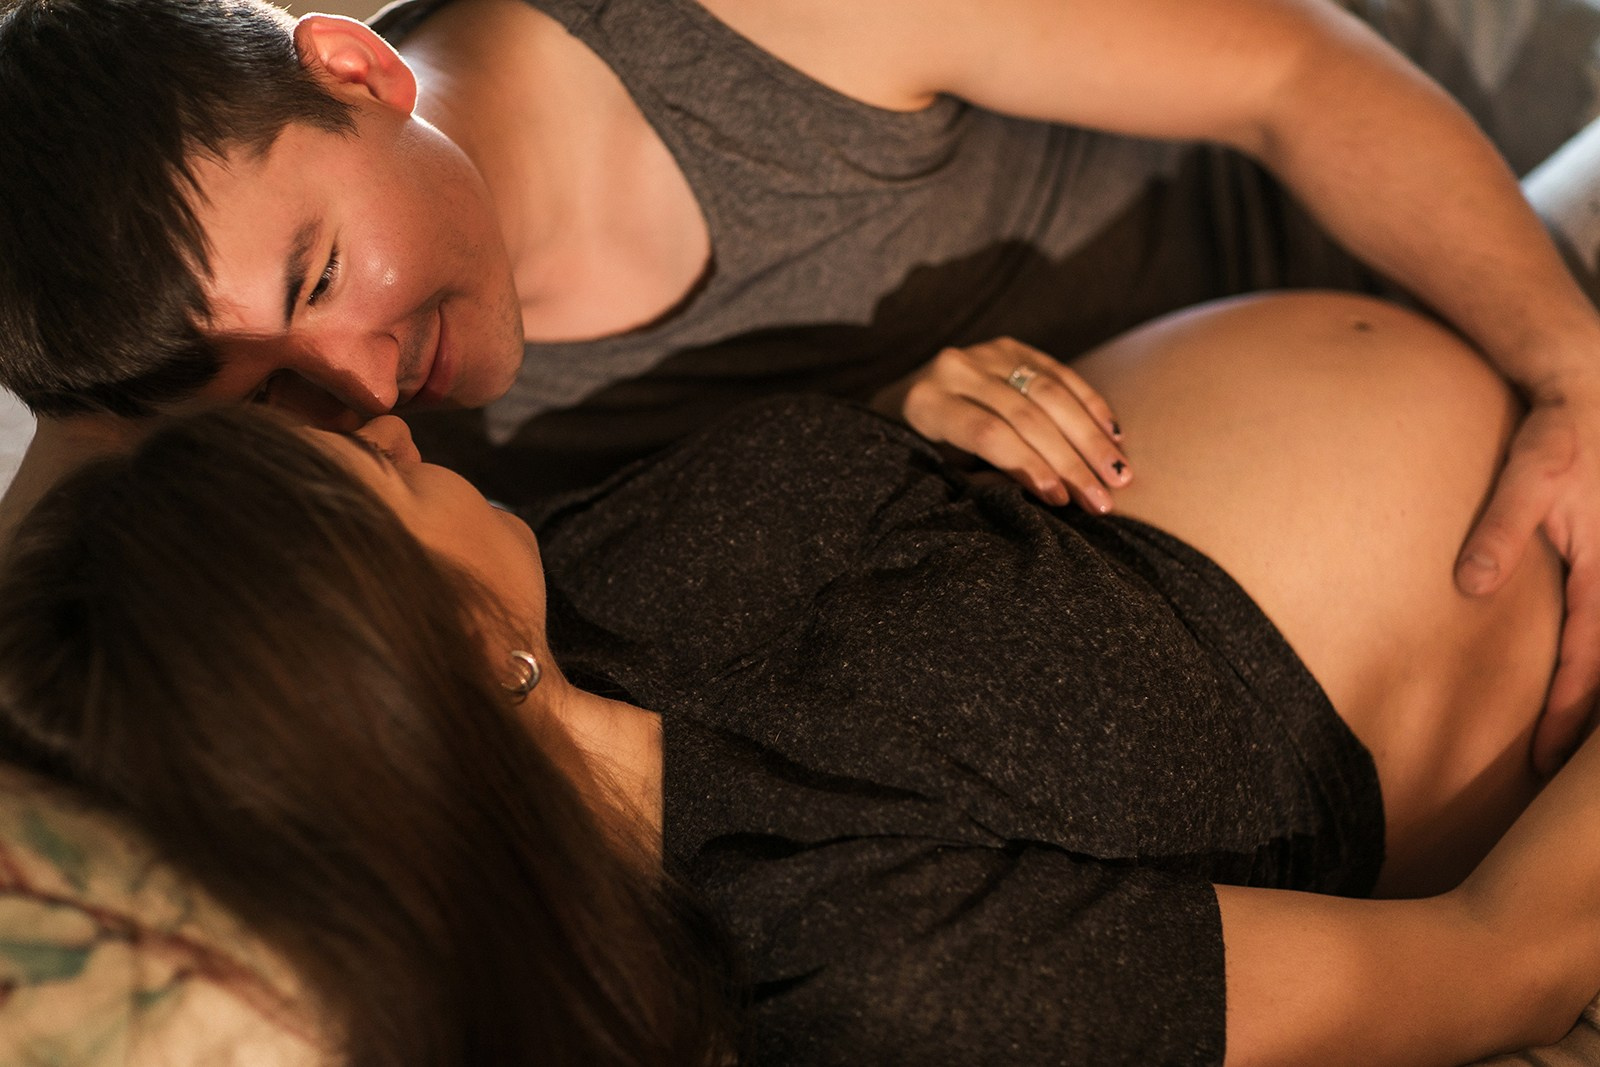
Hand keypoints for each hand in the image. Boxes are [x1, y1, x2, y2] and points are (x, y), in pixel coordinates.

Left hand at [872, 338, 1130, 510]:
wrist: (902, 403)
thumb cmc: (924, 453)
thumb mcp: (941, 472)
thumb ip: (985, 478)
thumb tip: (1049, 494)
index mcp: (927, 403)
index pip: (990, 433)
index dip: (1029, 466)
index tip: (1061, 500)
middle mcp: (955, 369)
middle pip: (1026, 414)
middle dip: (1071, 460)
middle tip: (1104, 499)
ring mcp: (986, 352)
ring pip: (1050, 392)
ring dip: (1092, 436)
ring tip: (1120, 475)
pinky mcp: (1011, 347)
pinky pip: (1060, 374)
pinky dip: (1091, 405)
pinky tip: (1115, 436)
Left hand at [1455, 384, 1599, 775]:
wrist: (1588, 384)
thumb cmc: (1559, 432)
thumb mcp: (1528, 474)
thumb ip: (1501, 530)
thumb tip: (1470, 587)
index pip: (1590, 658)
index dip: (1569, 713)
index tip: (1545, 759)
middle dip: (1589, 720)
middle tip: (1555, 770)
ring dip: (1598, 690)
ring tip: (1573, 745)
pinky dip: (1598, 657)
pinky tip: (1584, 681)